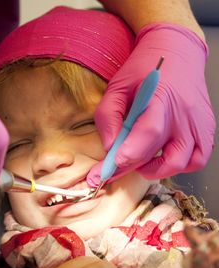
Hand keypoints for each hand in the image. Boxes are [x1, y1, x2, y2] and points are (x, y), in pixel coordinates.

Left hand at [87, 23, 214, 186]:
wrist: (177, 50)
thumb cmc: (144, 68)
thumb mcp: (117, 85)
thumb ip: (108, 115)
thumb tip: (110, 146)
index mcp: (161, 97)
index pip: (150, 132)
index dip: (132, 153)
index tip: (113, 164)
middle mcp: (185, 114)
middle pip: (167, 155)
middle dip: (136, 167)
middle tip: (118, 166)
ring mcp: (199, 123)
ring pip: (184, 163)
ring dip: (159, 169)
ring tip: (142, 160)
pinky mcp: (206, 128)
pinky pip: (198, 158)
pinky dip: (180, 165)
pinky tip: (164, 156)